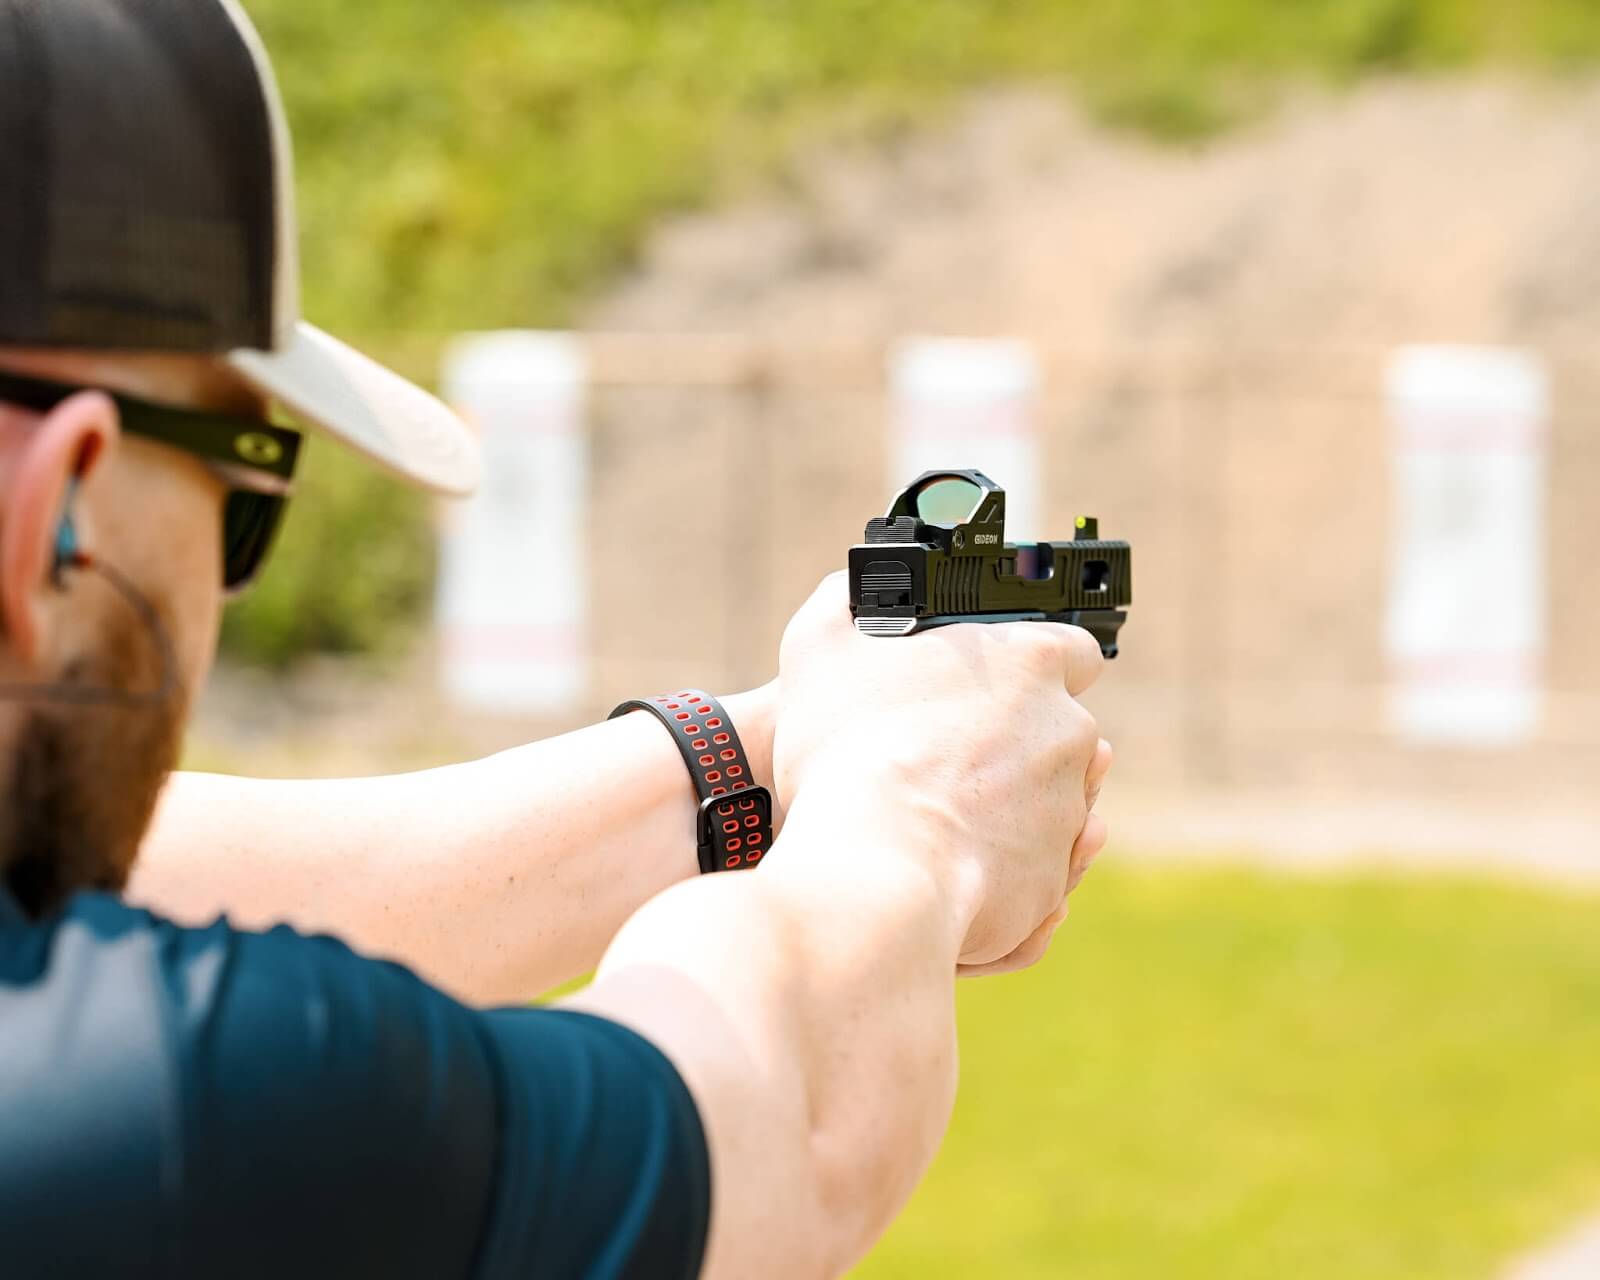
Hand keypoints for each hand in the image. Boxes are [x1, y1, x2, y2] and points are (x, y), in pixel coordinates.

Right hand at [772, 574, 1106, 967]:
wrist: (876, 867)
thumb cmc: (849, 752)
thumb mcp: (819, 648)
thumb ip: (839, 603)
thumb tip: (848, 591)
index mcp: (1031, 664)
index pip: (1069, 649)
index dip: (1030, 666)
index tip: (992, 684)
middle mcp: (1067, 733)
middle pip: (1053, 729)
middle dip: (1009, 740)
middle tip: (942, 751)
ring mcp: (1065, 810)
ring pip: (1044, 801)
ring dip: (1003, 802)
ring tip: (934, 810)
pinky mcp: (1049, 878)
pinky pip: (1028, 864)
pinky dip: (994, 862)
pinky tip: (941, 857)